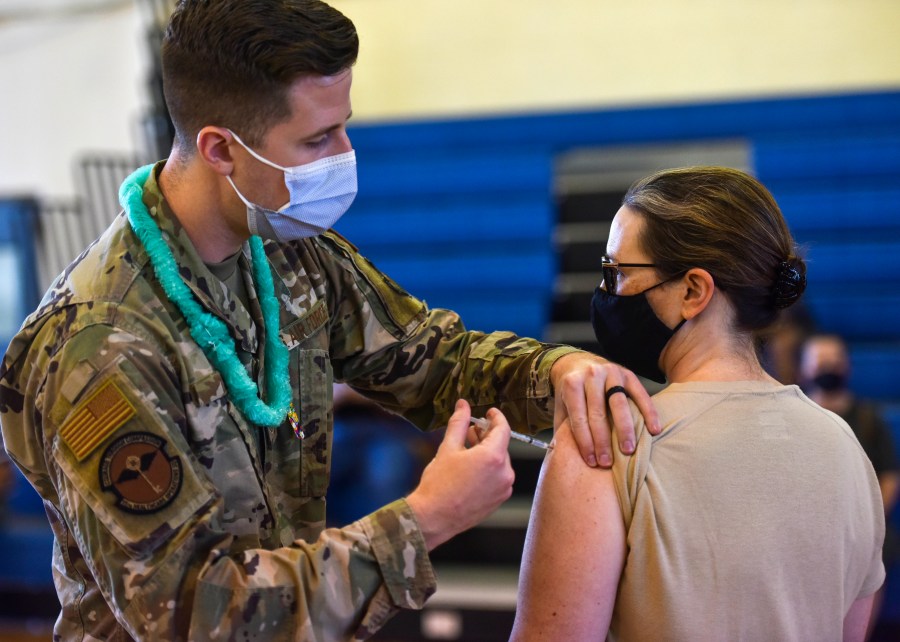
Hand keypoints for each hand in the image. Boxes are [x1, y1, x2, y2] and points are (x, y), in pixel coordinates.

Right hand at [406, 399, 514, 550]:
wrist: (434, 517)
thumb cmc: (439, 484)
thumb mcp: (448, 448)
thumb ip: (459, 423)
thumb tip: (463, 405)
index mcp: (494, 457)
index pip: (503, 429)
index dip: (496, 417)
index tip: (489, 412)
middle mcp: (504, 473)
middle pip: (501, 446)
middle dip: (487, 437)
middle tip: (470, 432)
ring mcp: (503, 489)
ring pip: (499, 462)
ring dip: (487, 453)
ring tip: (467, 451)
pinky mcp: (498, 500)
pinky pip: (497, 478)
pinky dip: (488, 470)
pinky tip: (470, 470)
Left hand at [550, 352, 659, 467]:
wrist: (579, 362)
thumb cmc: (571, 392)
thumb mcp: (561, 405)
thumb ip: (562, 426)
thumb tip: (562, 455)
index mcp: (572, 384)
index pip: (579, 418)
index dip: (585, 442)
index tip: (592, 461)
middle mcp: (591, 376)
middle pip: (598, 413)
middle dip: (603, 440)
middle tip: (607, 462)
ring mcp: (611, 373)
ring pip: (619, 404)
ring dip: (625, 430)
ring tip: (628, 451)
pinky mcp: (628, 374)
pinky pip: (641, 395)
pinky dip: (649, 413)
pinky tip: (654, 430)